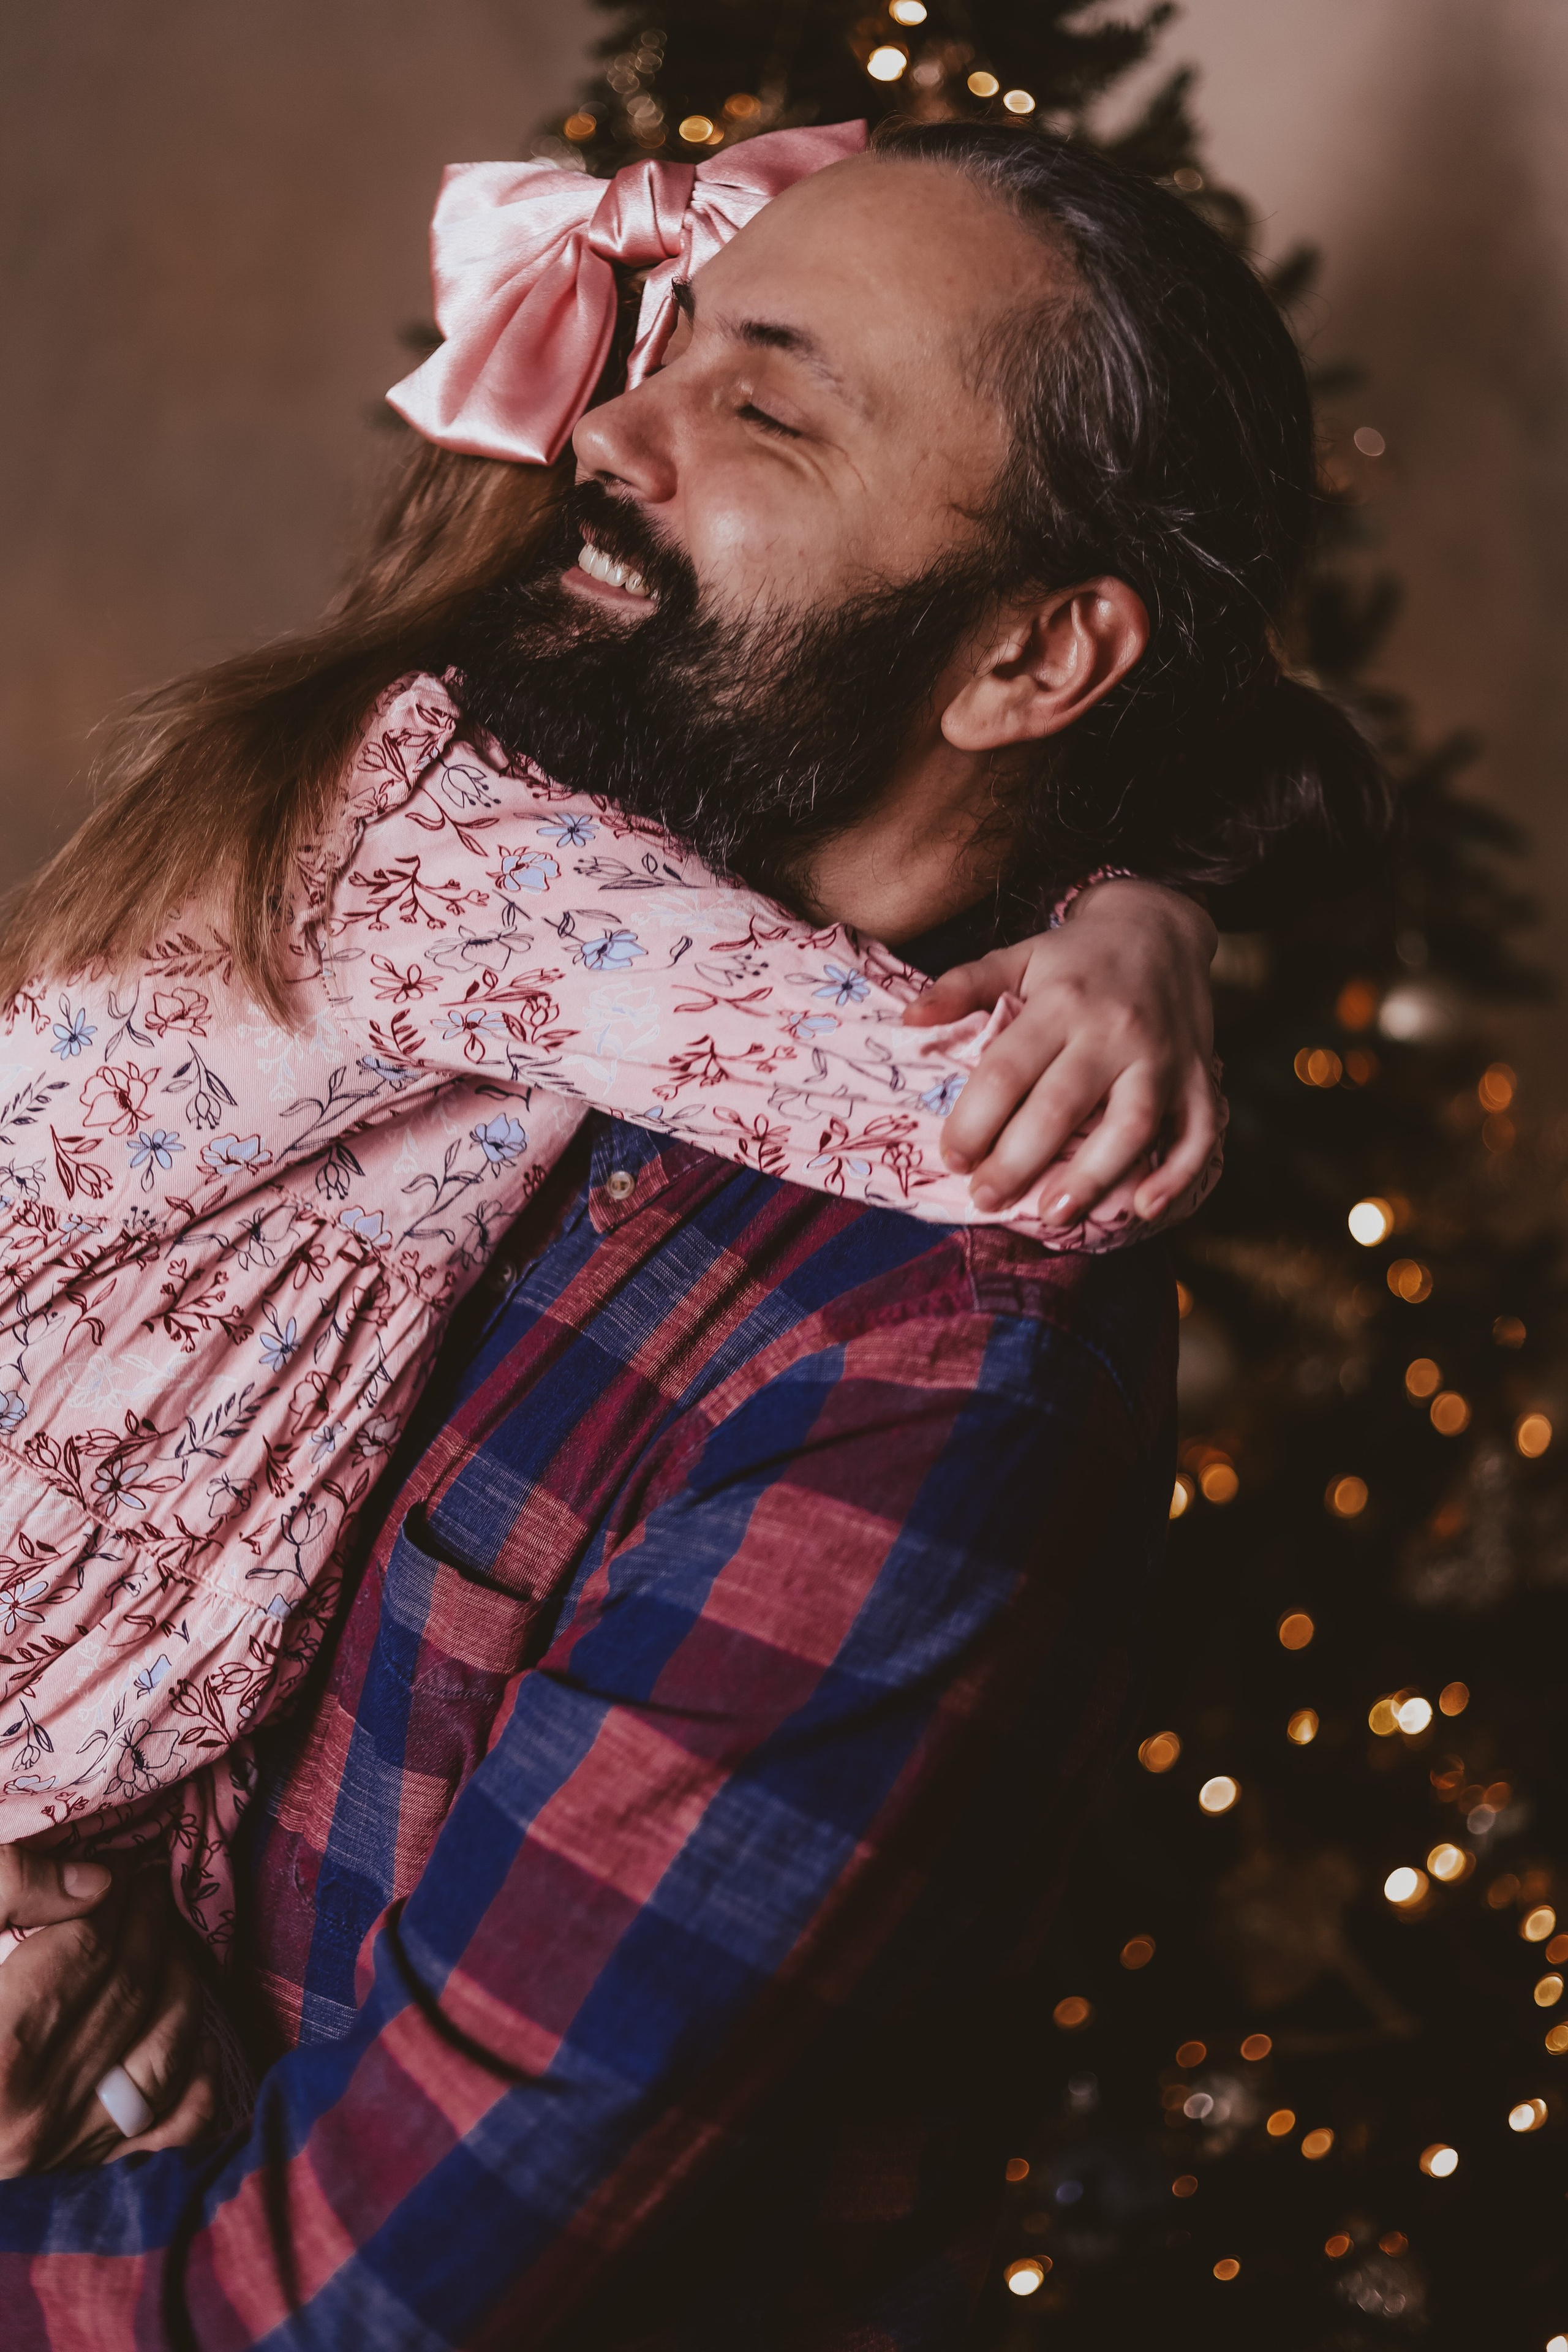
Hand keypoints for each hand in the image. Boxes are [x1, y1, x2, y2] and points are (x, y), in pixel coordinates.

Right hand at [0, 1862, 218, 2174]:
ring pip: (170, 2045)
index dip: (111, 1895)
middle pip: (130, 1989)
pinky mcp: (78, 2169)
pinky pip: (177, 2118)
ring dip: (183, 1975)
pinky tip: (189, 2020)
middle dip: (149, 1922)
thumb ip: (1, 1892)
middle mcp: (36, 2115)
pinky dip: (201, 2064)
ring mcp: (62, 2151)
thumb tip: (94, 1883)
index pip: (88, 1949)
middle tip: (146, 1886)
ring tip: (164, 1936)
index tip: (117, 1868)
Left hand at [903, 879, 1217, 1221]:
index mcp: (1060, 1001)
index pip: (1008, 1070)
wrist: (1161, 925)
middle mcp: (1113, 1030)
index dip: (975, 1120)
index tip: (951, 1158)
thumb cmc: (1077, 955)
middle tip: (984, 1199)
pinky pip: (1198, 1132)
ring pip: (1131, 1126)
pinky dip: (1176, 1175)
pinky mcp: (1200, 1076)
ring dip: (1093, 1178)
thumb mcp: (1018, 955)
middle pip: (1063, 1106)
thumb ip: (964, 986)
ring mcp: (1163, 1055)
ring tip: (1053, 1214)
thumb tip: (909, 1020)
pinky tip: (1144, 1209)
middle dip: (1019, 1161)